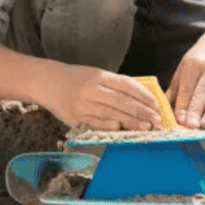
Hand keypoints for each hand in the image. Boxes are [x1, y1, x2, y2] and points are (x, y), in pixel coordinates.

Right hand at [39, 64, 162, 130]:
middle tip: (157, 119)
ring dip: (130, 122)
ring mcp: (83, 103)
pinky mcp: (75, 116)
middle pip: (122, 101)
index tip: (157, 105)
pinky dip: (108, 126)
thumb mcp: (97, 75)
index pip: (127, 85)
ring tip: (145, 127)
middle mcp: (92, 89)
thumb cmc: (77, 79)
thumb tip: (141, 99)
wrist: (47, 82)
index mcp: (100, 76)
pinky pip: (95, 122)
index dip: (144, 96)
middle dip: (142, 111)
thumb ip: (117, 86)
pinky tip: (120, 129)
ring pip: (111, 113)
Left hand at [168, 32, 204, 128]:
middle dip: (196, 111)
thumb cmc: (200, 59)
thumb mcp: (184, 68)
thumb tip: (163, 110)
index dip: (182, 106)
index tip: (179, 121)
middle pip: (202, 93)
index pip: (186, 90)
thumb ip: (174, 90)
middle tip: (191, 126)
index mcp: (193, 66)